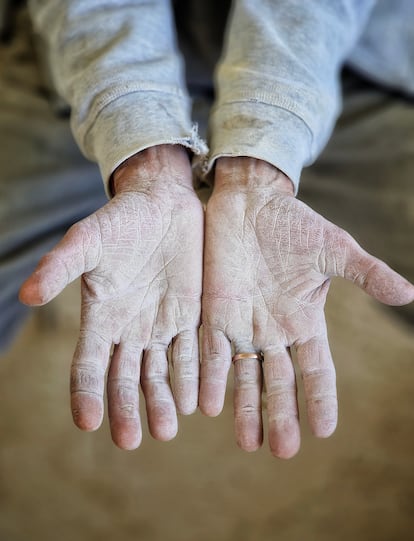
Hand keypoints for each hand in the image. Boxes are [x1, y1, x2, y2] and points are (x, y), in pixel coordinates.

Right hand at [20, 145, 202, 448]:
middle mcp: (130, 329)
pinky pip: (194, 352)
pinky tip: (198, 401)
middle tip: (130, 440)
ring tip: (167, 428)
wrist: (163, 204)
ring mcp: (162, 324)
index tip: (87, 422)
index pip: (88, 364)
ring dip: (162, 401)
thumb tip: (26, 294)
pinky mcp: (192, 316)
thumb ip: (60, 266)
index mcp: (101, 317)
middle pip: (126, 378)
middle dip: (127, 408)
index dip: (86, 393)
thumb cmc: (120, 220)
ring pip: (161, 372)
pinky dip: (195, 376)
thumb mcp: (86, 240)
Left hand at [200, 157, 413, 457]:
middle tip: (283, 451)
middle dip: (282, 414)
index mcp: (304, 320)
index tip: (325, 430)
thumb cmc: (293, 224)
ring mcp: (242, 325)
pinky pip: (211, 352)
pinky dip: (210, 378)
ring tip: (249, 443)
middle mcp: (273, 331)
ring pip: (245, 376)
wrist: (250, 203)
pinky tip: (207, 405)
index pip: (316, 368)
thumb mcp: (333, 248)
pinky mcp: (213, 314)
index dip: (320, 398)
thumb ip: (365, 273)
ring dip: (245, 409)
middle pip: (279, 382)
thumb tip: (410, 295)